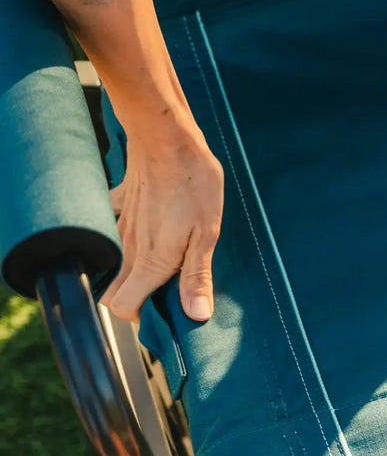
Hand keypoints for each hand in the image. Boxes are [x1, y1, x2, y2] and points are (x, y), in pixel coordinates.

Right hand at [101, 118, 223, 322]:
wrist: (167, 138)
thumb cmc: (193, 184)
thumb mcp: (207, 234)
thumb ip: (196, 276)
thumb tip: (195, 314)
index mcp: (150, 261)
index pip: (123, 307)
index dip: (139, 317)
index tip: (163, 312)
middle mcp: (128, 249)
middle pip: (113, 291)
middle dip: (133, 301)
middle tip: (164, 294)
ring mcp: (119, 226)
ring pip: (112, 265)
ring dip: (129, 274)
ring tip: (159, 268)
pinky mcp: (117, 205)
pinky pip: (111, 229)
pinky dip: (121, 239)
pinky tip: (144, 232)